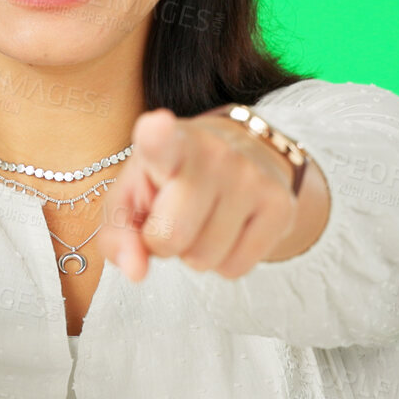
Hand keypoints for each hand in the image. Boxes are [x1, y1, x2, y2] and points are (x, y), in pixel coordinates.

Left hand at [101, 107, 302, 281]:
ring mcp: (252, 178)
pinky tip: (229, 229)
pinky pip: (235, 268)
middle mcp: (214, 154)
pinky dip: (224, 262)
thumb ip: (117, 235)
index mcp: (170, 144)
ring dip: (195, 253)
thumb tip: (136, 271)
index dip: (156, 137)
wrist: (245, 155)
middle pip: (171, 236)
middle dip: (163, 243)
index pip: (161, 141)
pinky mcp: (281, 206)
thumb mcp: (133, 196)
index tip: (156, 126)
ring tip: (204, 220)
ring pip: (204, 259)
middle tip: (172, 218)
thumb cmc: (172, 181)